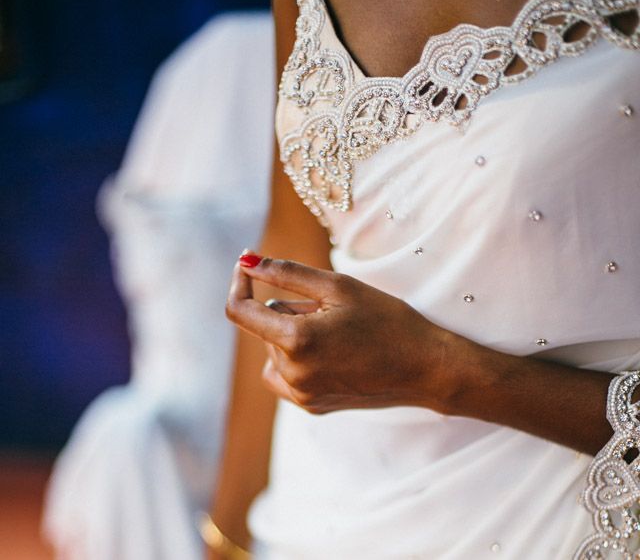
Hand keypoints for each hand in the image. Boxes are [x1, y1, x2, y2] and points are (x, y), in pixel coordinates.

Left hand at [225, 252, 464, 413]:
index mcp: (296, 341)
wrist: (425, 367)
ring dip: (293, 333)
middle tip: (332, 309)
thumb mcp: (338, 286)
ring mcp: (301, 395)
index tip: (248, 266)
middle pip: (266, 325)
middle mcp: (293, 374)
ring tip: (337, 332)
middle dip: (289, 309)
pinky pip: (284, 373)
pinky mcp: (311, 406)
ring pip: (275, 349)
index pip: (239, 311)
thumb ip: (285, 272)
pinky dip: (296, 357)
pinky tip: (330, 352)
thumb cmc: (386, 320)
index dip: (240, 282)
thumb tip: (246, 262)